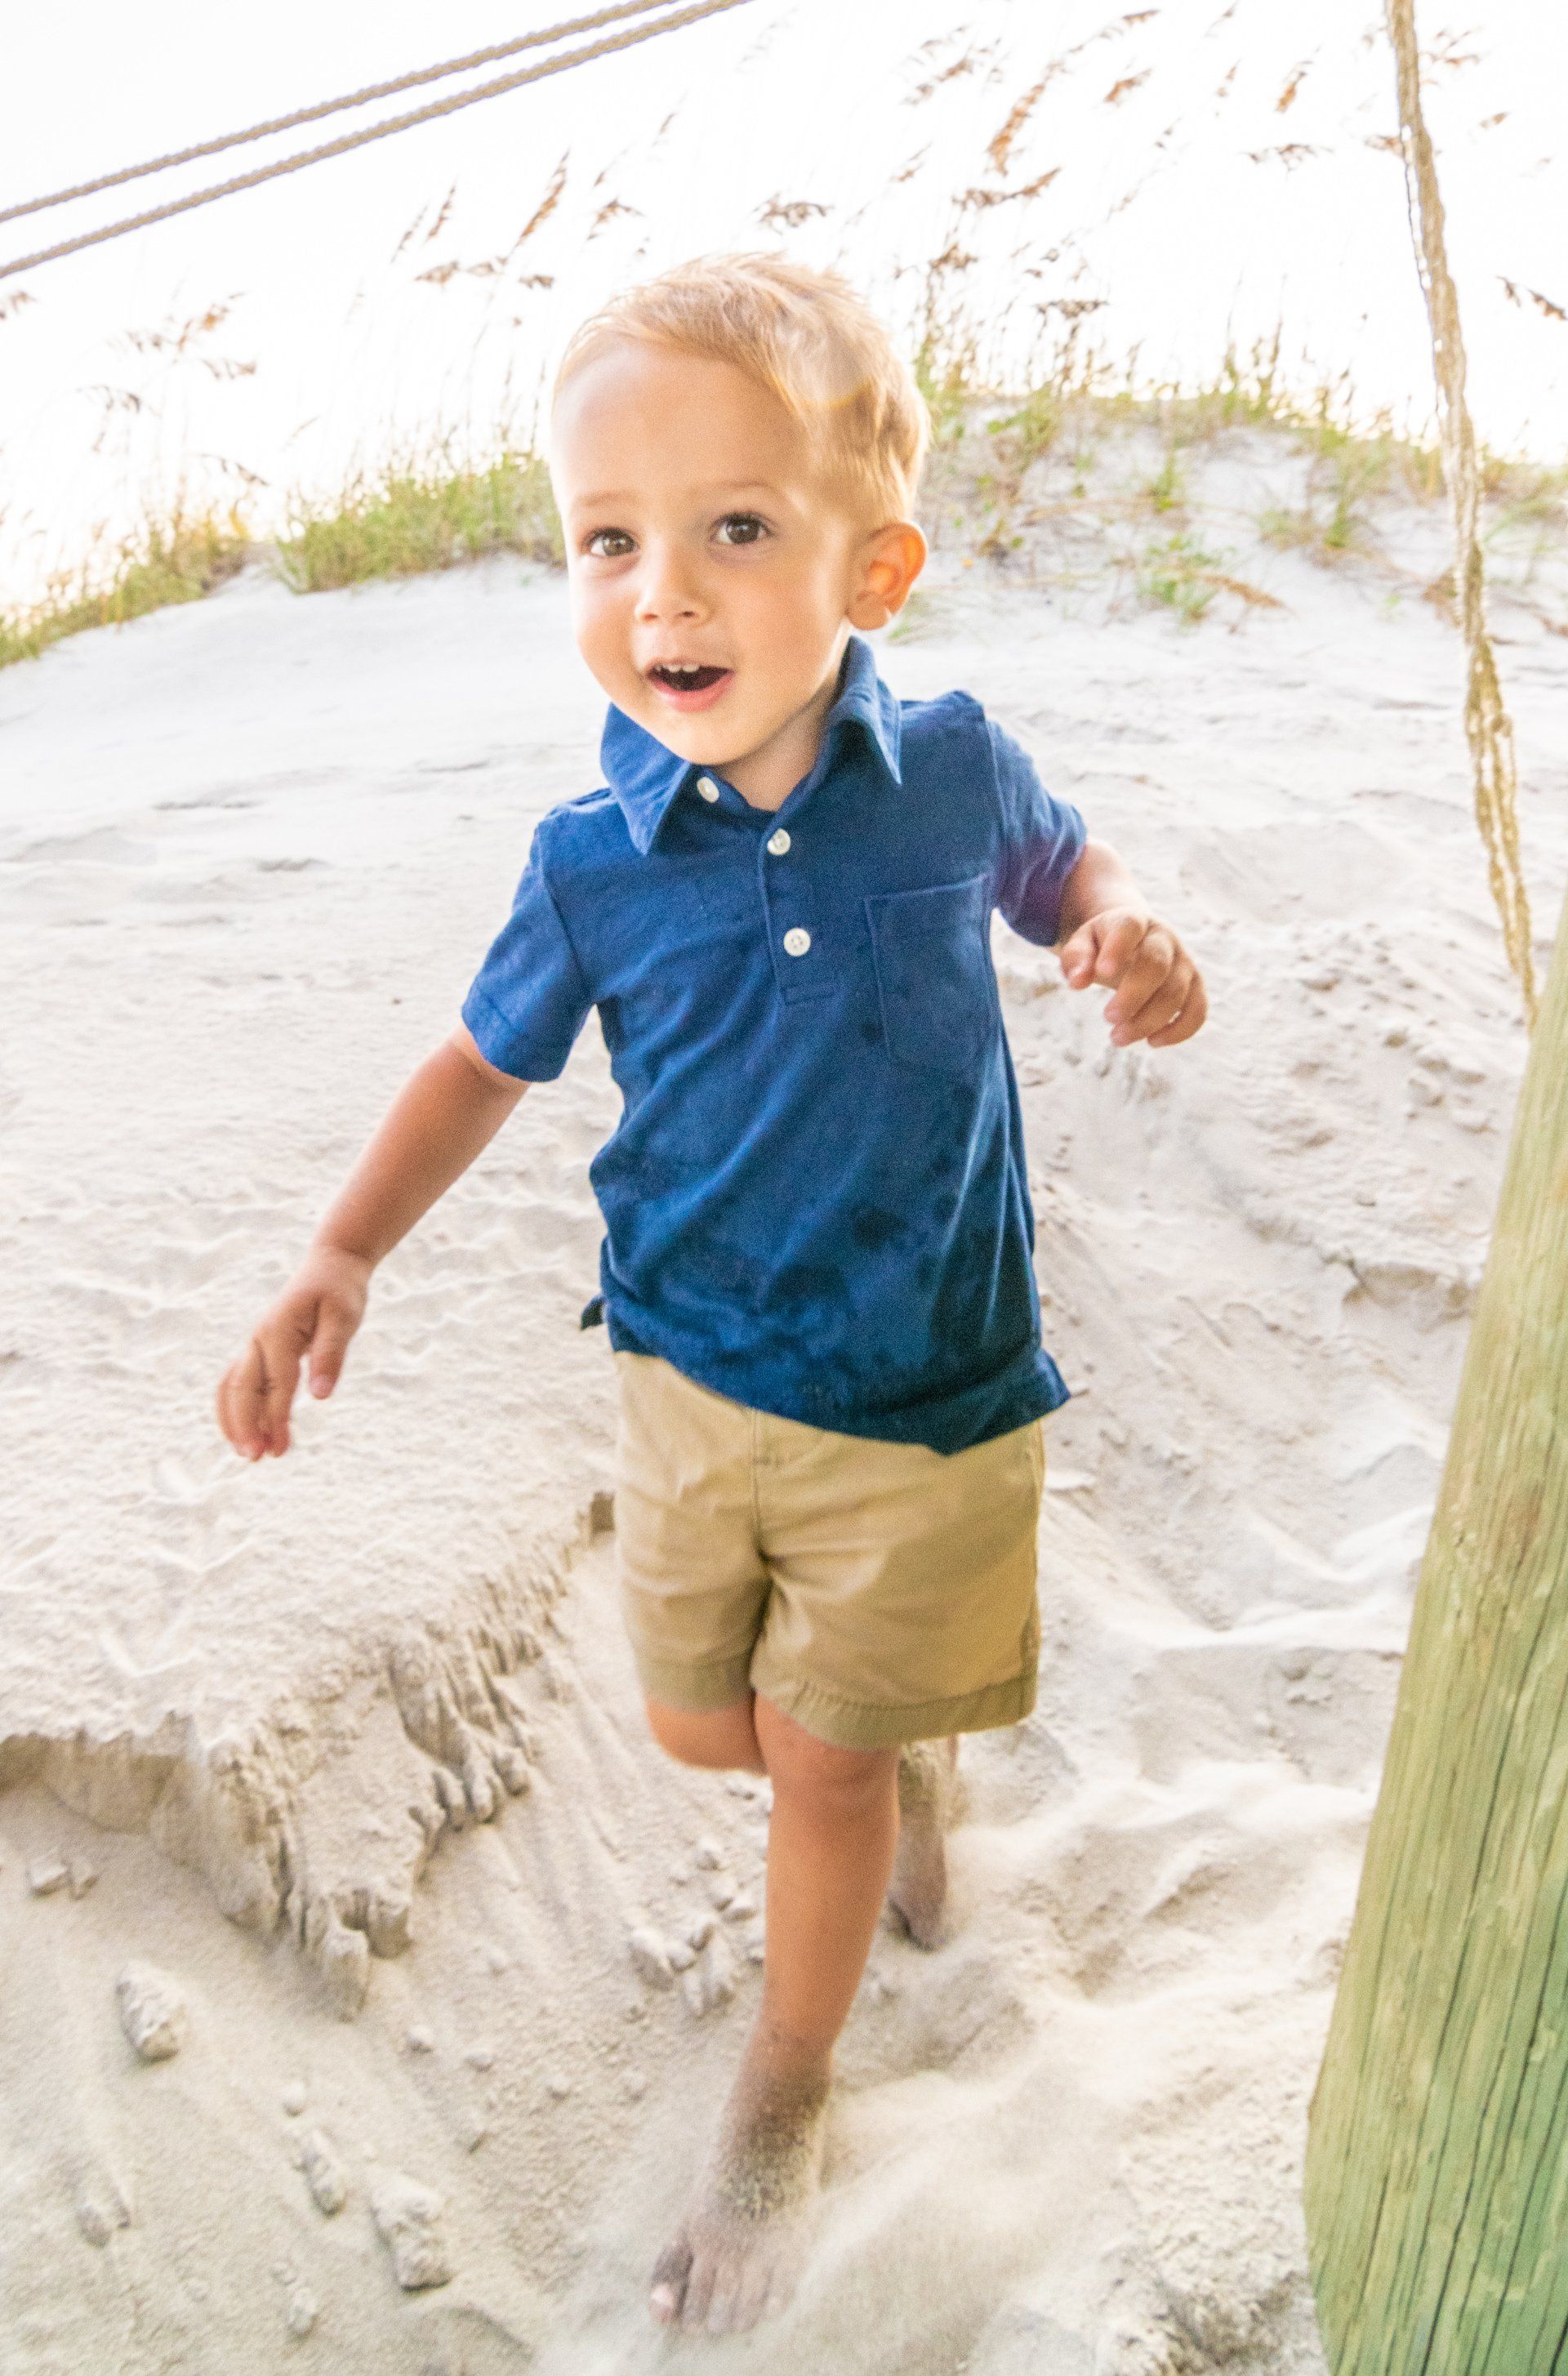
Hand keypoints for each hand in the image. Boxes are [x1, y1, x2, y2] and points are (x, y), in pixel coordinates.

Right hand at [215, 1243, 371, 1460]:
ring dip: (236, 1420)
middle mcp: (260, 1339)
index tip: (278, 1449)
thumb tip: (320, 1397)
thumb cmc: (340, 1291)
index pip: (276, 1383)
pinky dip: (238, 1408)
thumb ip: (331, 1355)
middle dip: (245, 1424)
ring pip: (233, 1387)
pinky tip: (251, 1432)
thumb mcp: (344, 1318)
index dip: (276, 1417)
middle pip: (242, 1388)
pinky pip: (239, 1382)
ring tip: (250, 1454)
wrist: (330, 1266)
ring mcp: (256, 1344)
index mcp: (279, 1331)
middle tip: (256, 1458)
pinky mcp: (260, 1351)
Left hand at [1058, 906, 1206, 1048]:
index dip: (1118, 948)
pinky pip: (1198, 1010)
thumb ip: (1075, 958)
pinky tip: (1153, 1041)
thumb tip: (1076, 983)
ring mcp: (1184, 962)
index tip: (1102, 972)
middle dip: (1133, 996)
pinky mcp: (1195, 986)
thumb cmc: (1103, 945)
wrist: (1136, 940)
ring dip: (1148, 1021)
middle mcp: (1164, 938)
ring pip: (1176, 992)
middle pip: (1157, 964)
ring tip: (1117, 1038)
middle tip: (1108, 1018)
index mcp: (1133, 922)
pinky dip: (1180, 1030)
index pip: (1130, 927)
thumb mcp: (1083, 944)